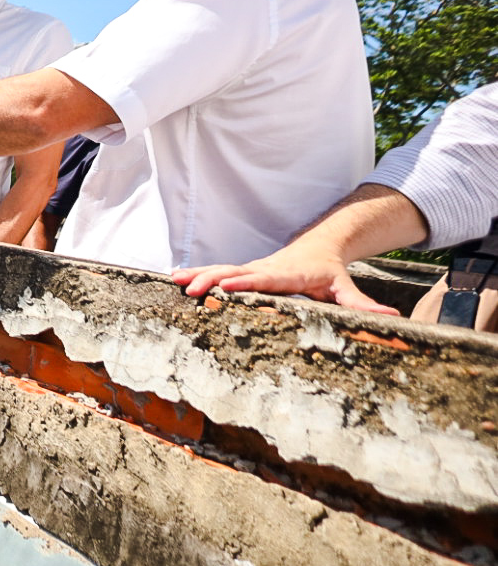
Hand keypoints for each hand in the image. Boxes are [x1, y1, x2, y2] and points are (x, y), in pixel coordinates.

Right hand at [173, 239, 398, 315]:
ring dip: (197, 274)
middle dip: (210, 279)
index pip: (262, 278)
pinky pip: (216, 272)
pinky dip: (195, 273)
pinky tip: (174, 277)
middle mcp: (263, 269)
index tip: (225, 285)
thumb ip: (362, 304)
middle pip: (233, 272)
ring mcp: (250, 269)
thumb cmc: (329, 272)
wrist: (318, 248)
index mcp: (285, 275)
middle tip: (189, 287)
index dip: (243, 281)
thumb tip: (391, 318)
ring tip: (174, 280)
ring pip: (219, 269)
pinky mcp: (242, 271)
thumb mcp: (345, 287)